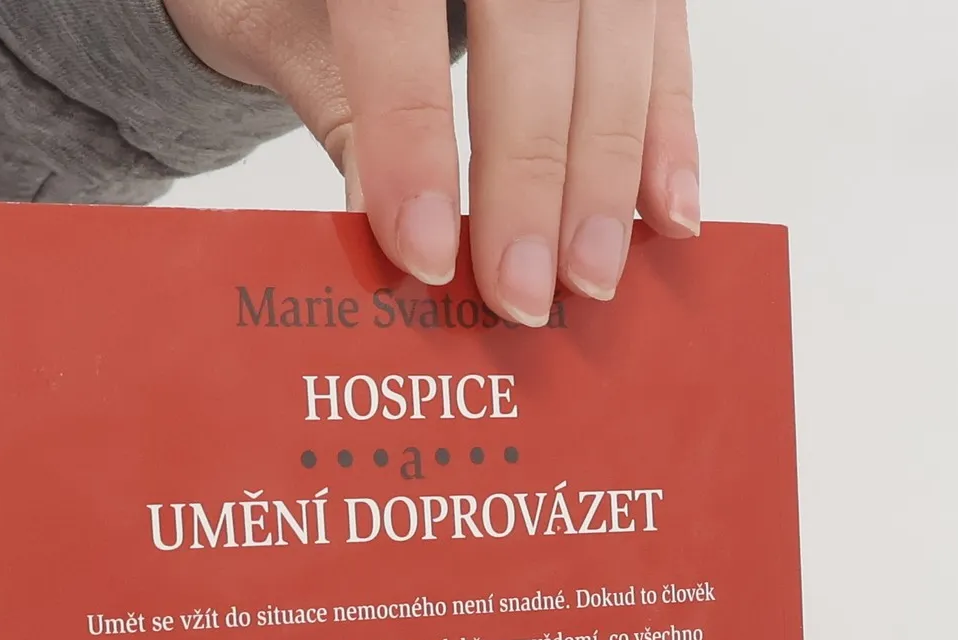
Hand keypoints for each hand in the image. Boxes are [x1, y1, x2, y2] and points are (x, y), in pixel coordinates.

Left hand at [165, 0, 698, 325]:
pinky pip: (661, 33)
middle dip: (531, 172)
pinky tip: (665, 214)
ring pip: (613, 27)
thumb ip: (347, 114)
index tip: (422, 252)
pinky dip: (667, 127)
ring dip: (608, 167)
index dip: (412, 134)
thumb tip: (404, 242)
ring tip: (591, 278)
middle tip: (521, 293)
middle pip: (531, 21)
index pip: (397, 11)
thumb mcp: (290, 32)